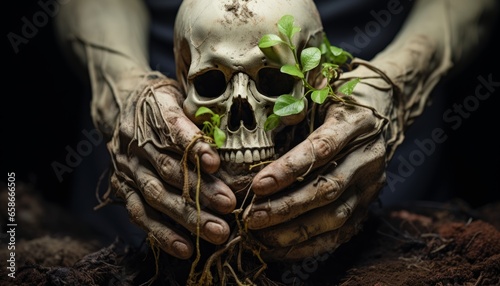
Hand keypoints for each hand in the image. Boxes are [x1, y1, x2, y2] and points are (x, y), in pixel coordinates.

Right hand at [105, 75, 235, 258]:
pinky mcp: (122, 187)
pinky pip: (140, 214)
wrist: (121, 102)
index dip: (194, 148)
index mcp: (153, 113)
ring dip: (187, 216)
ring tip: (217, 231)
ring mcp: (128, 167)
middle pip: (169, 170)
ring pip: (156, 195)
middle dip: (201, 191)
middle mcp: (136, 142)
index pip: (173, 130)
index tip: (216, 163)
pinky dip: (162, 233)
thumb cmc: (162, 101)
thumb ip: (199, 113)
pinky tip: (186, 247)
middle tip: (230, 206)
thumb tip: (236, 133)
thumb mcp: (179, 94)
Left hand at [243, 61, 400, 260]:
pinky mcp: (367, 206)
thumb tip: (272, 118)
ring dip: (294, 231)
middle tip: (251, 217)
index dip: (289, 169)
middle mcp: (368, 157)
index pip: (322, 149)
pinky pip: (340, 234)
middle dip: (286, 207)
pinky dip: (309, 245)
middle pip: (327, 189)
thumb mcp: (322, 87)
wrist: (383, 110)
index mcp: (355, 123)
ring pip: (334, 217)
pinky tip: (279, 247)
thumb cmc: (340, 99)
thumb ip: (298, 101)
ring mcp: (370, 185)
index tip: (258, 184)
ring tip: (258, 235)